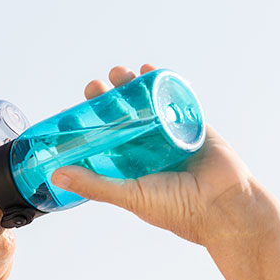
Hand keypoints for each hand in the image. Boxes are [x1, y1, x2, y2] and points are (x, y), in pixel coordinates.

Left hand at [50, 64, 257, 246]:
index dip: (88, 126)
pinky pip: (176, 100)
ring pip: (146, 106)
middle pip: (122, 119)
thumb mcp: (129, 195)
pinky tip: (149, 71)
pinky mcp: (193, 125)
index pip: (103, 142)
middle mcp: (148, 152)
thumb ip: (95, 184)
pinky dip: (163, 83)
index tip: (72, 112)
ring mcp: (170, 136)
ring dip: (132, 87)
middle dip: (107, 100)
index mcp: (131, 169)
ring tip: (119, 72)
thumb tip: (55, 175)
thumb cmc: (176, 208)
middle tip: (95, 87)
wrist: (224, 205)